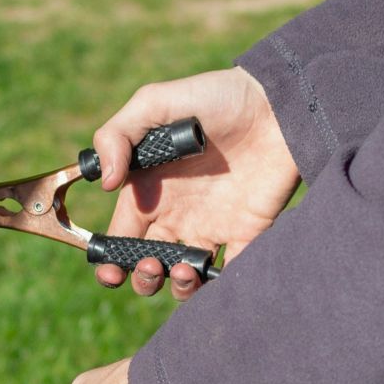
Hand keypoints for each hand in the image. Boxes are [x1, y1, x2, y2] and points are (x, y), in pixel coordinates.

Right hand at [90, 68, 299, 299]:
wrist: (278, 102)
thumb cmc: (214, 96)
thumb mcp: (154, 102)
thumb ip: (117, 135)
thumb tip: (105, 184)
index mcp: (148, 190)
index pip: (120, 237)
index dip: (110, 261)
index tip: (111, 271)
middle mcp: (176, 214)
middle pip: (147, 265)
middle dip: (142, 278)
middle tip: (152, 265)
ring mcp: (212, 226)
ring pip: (184, 277)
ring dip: (176, 286)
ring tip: (183, 268)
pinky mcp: (247, 233)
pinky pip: (230, 272)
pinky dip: (219, 287)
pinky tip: (213, 275)